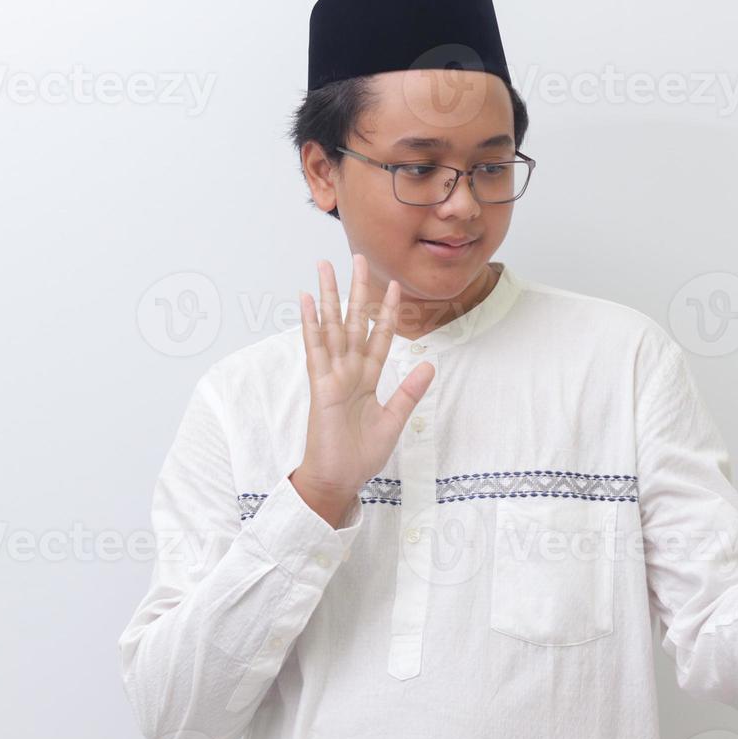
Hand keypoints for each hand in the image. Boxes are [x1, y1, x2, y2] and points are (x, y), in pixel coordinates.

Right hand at [293, 254, 433, 526]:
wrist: (339, 480)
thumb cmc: (361, 456)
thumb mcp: (394, 421)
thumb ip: (409, 393)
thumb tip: (430, 367)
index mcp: (368, 379)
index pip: (380, 337)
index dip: (388, 312)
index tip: (395, 286)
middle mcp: (349, 371)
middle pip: (354, 322)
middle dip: (357, 291)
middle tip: (358, 258)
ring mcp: (333, 376)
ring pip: (332, 327)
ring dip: (330, 297)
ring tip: (325, 268)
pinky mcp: (320, 386)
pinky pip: (315, 350)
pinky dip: (311, 325)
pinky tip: (307, 301)